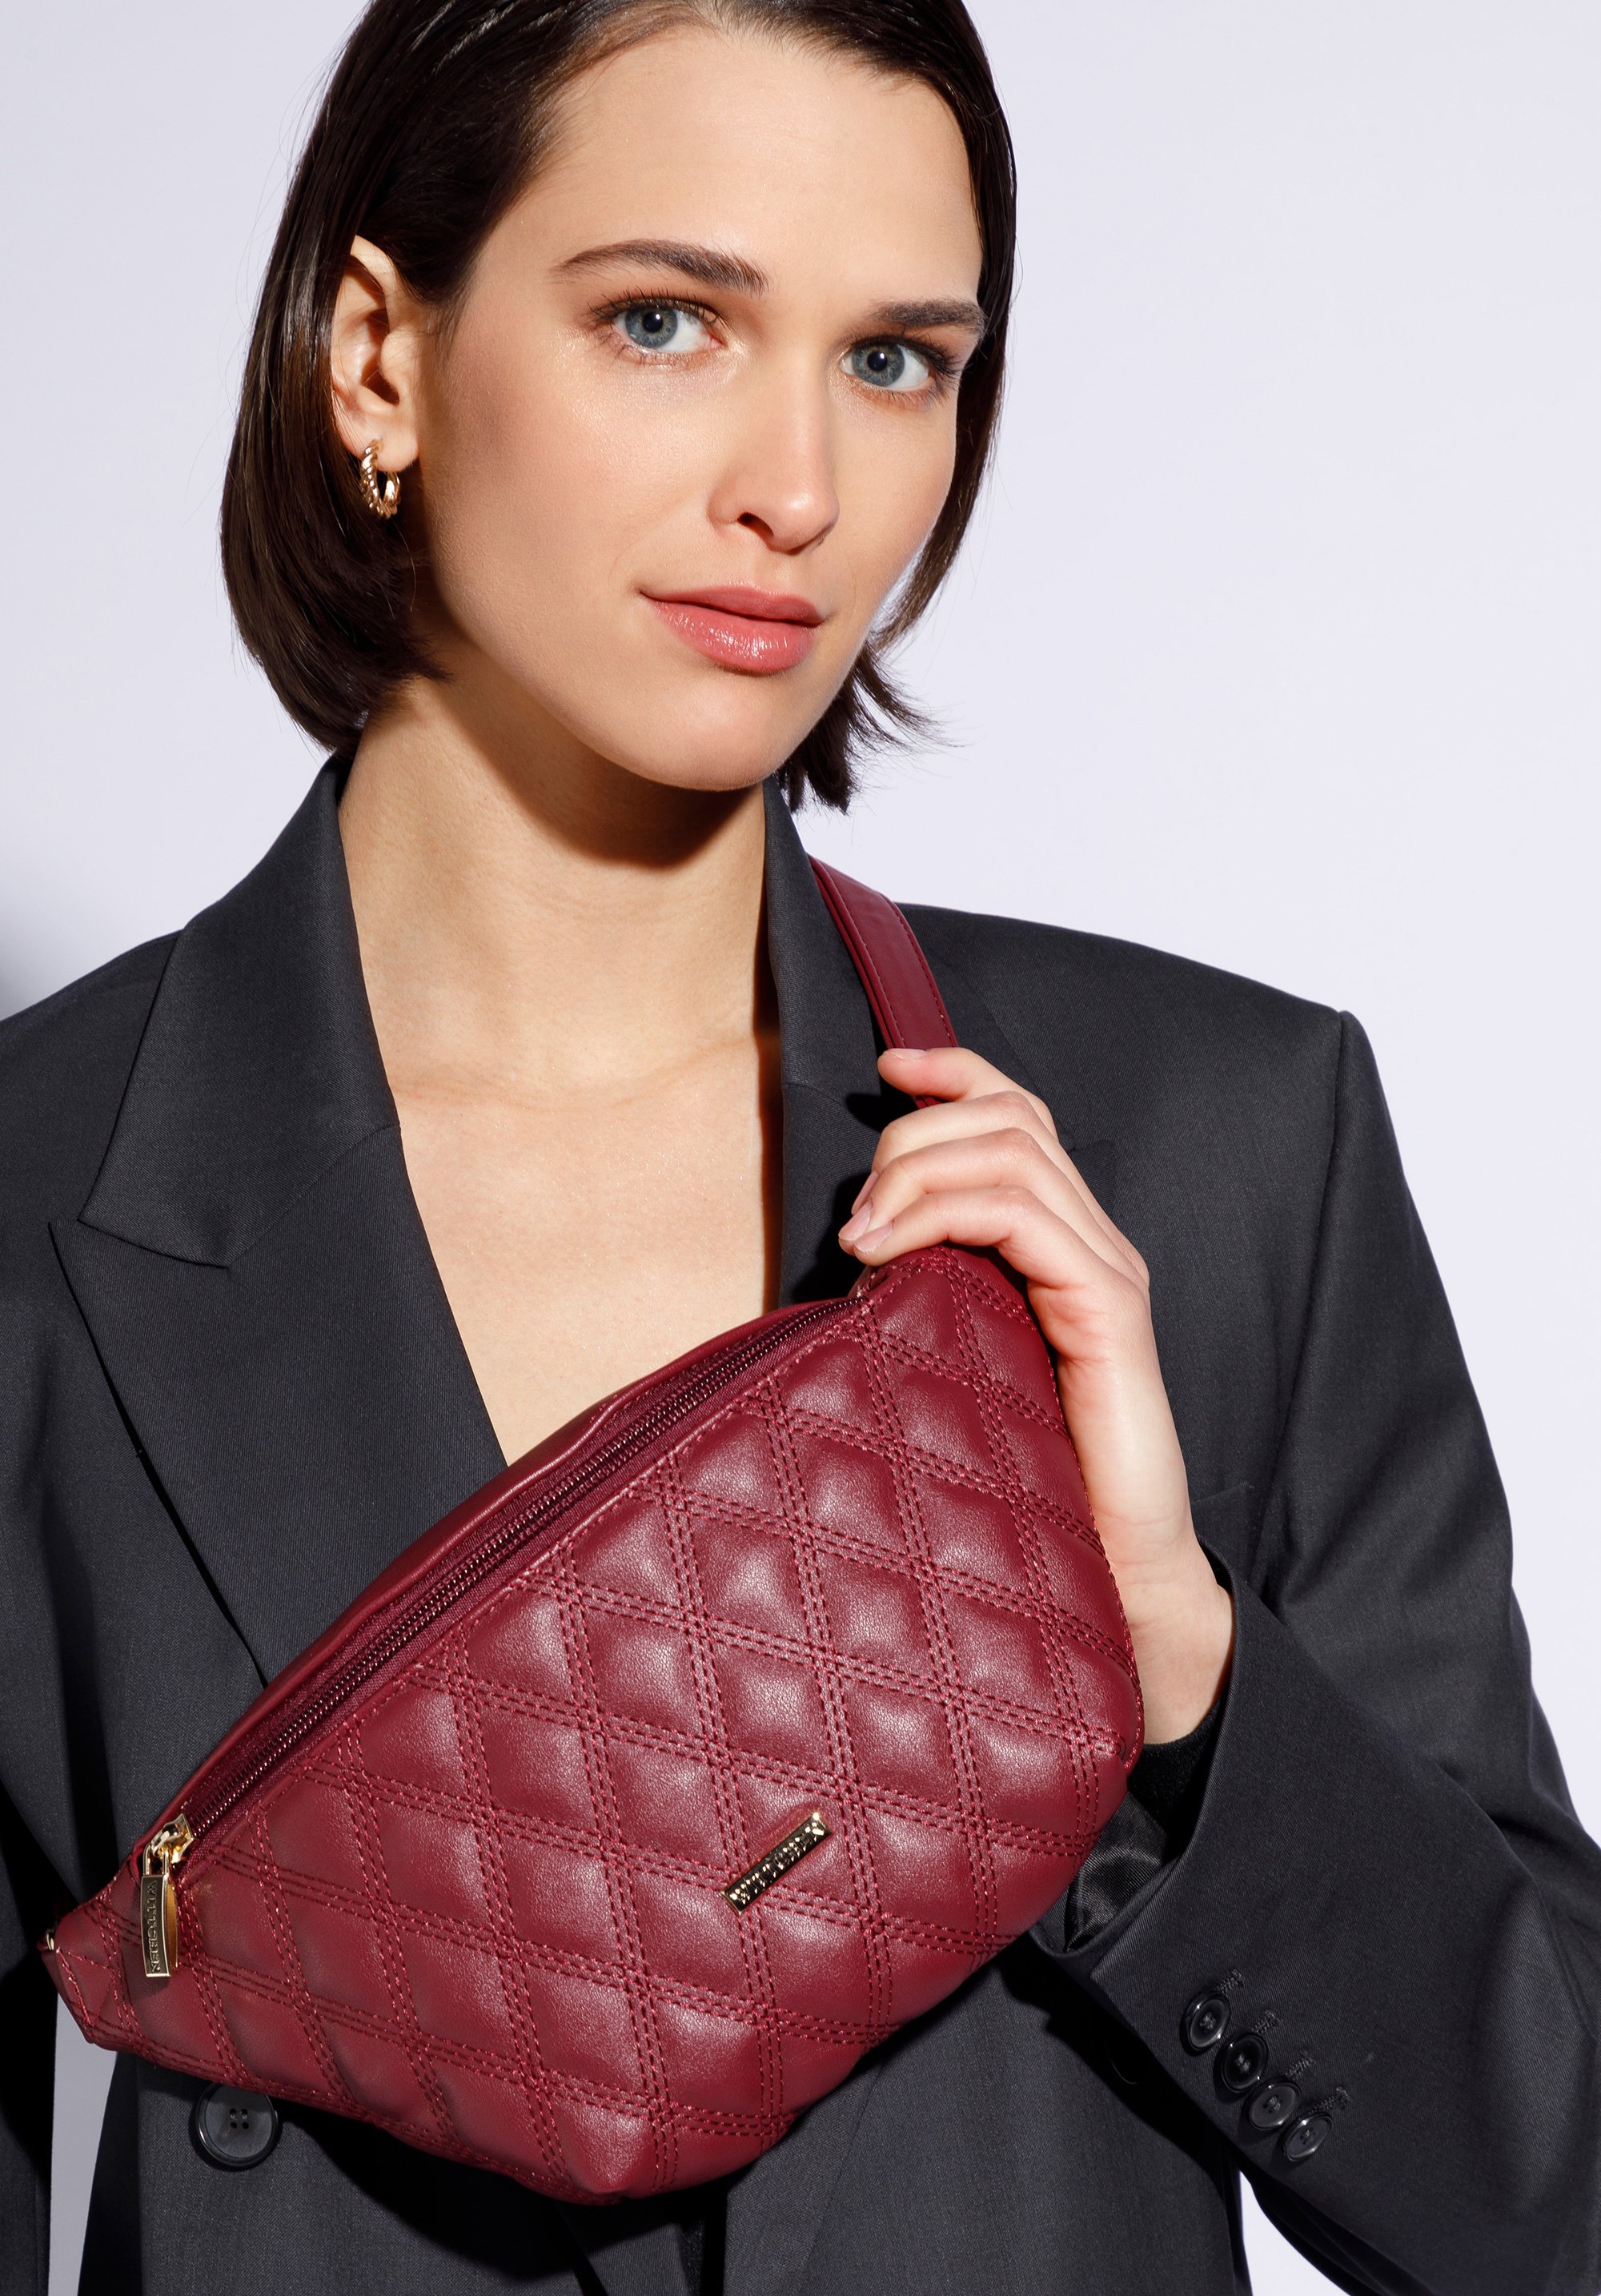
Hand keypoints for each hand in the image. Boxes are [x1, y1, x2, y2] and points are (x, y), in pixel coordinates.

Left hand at [838, 1045, 1232, 1743]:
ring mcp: (1105, 1271)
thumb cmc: (1028, 1486)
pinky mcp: (1109, 1309)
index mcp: (1060, 1246)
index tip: (882, 1069)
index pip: (1017, 1114)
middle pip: (1007, 1116)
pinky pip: (1025, 1216)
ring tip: (860, 1236)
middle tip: (852, 1215)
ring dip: (916, 1172)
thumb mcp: (955, 1366)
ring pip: (1012, 1150)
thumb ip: (924, 1302)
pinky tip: (887, 1254)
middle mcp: (1092, 1242)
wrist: (1111, 1580)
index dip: (953, 1073)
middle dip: (912, 1135)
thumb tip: (846, 1255)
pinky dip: (944, 1212)